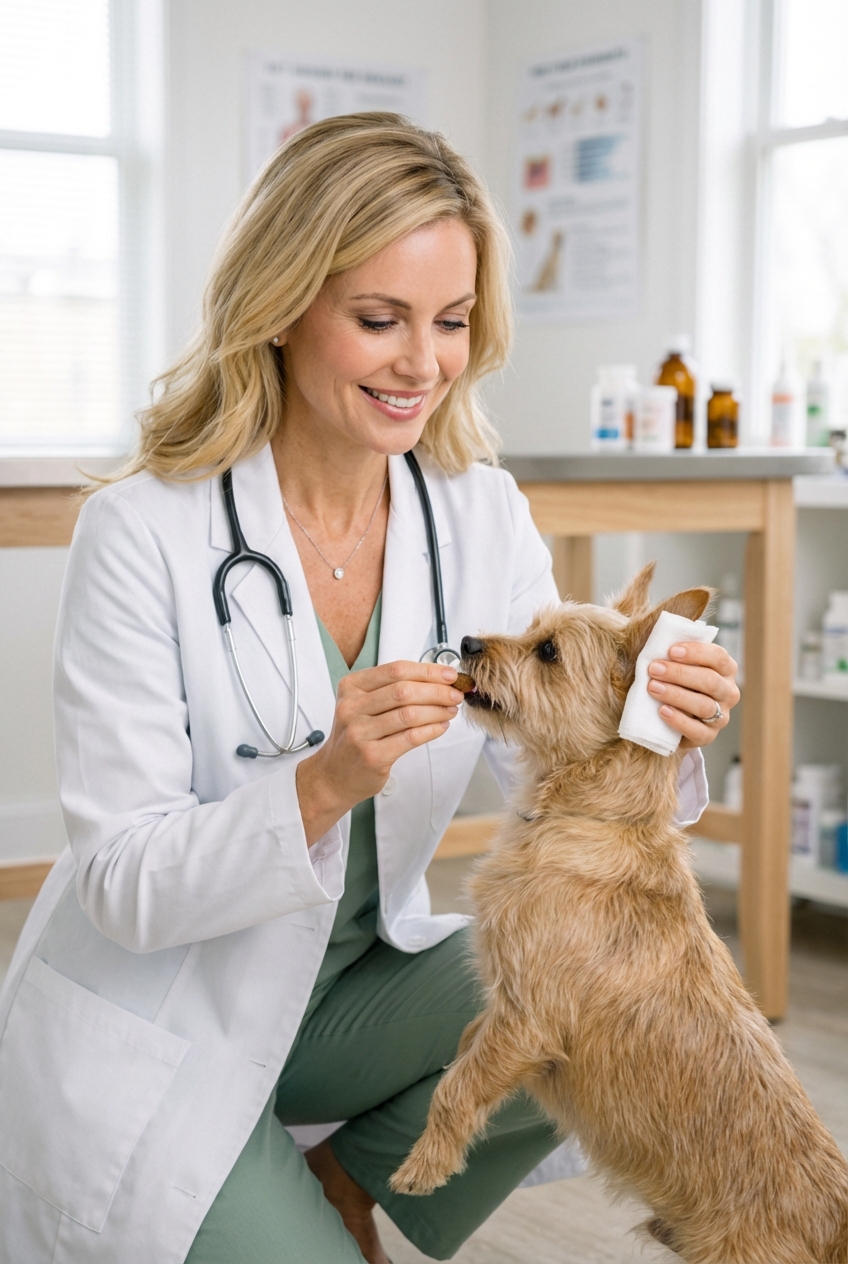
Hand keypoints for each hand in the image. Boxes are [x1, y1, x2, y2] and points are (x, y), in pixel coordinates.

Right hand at [296, 660, 463, 845]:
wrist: (334, 774)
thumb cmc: (356, 735)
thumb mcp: (363, 705)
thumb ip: (392, 689)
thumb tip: (438, 678)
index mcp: (351, 687)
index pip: (396, 670)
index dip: (427, 671)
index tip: (449, 675)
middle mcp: (352, 707)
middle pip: (404, 690)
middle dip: (437, 690)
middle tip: (456, 694)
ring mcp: (360, 732)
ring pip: (409, 714)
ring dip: (438, 710)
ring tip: (451, 710)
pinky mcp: (372, 756)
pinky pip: (410, 738)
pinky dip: (432, 730)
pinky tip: (441, 727)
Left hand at [647, 642, 739, 750]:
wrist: (668, 719)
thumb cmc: (672, 681)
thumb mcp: (676, 663)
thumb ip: (674, 650)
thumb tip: (661, 633)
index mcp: (725, 669)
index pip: (718, 657)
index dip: (696, 652)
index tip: (670, 650)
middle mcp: (728, 692)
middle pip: (710, 681)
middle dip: (680, 673)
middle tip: (654, 668)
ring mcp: (721, 716)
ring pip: (704, 706)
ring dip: (677, 695)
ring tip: (653, 687)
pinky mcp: (708, 736)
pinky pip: (698, 731)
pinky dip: (679, 720)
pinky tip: (662, 711)